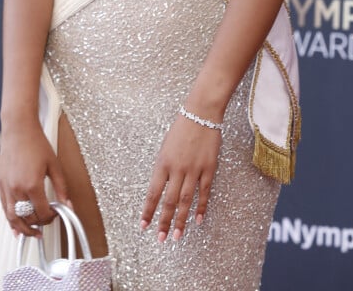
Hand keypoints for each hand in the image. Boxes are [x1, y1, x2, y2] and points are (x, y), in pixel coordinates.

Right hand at [0, 119, 70, 237]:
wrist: (18, 129)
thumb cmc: (37, 144)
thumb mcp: (54, 165)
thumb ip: (61, 188)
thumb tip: (69, 205)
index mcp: (32, 184)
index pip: (42, 212)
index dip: (51, 217)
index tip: (56, 214)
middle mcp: (17, 189)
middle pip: (27, 217)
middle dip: (39, 223)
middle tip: (47, 223)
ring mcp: (6, 188)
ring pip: (13, 218)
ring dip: (23, 229)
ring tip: (32, 233)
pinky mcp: (0, 185)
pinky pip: (4, 209)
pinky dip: (10, 220)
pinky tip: (16, 227)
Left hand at [141, 113, 221, 241]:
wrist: (201, 113)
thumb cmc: (181, 129)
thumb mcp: (165, 147)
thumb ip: (163, 168)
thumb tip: (160, 189)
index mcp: (163, 162)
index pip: (153, 192)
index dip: (148, 210)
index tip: (144, 226)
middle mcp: (177, 168)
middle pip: (169, 201)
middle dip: (164, 221)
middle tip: (161, 239)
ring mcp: (194, 169)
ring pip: (186, 200)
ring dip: (181, 220)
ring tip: (178, 236)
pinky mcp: (208, 168)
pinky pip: (204, 192)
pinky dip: (201, 207)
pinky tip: (197, 220)